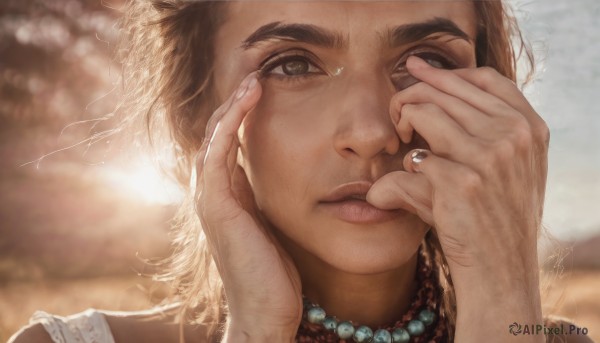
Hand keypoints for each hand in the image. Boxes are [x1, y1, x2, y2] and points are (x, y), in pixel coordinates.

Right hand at [195, 73, 301, 341]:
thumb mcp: (273, 227)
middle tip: (255, 75)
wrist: (265, 312)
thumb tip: (292, 181)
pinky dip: (229, 126)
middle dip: (235, 105)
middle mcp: (213, 195)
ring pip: (214, 139)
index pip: (229, 146)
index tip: (262, 91)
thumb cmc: (274, 274)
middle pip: (217, 137)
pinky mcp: (216, 207)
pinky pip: (217, 154)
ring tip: (251, 80)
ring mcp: (210, 201)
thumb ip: (269, 202)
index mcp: (228, 198)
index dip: (242, 117)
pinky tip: (245, 104)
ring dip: (231, 108)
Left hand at [368, 56, 548, 340]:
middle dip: (411, 97)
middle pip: (447, 91)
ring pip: (425, 112)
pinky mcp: (461, 182)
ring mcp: (490, 157)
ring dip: (402, 123)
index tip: (416, 69)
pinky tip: (392, 190)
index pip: (483, 80)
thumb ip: (481, 129)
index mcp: (530, 127)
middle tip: (397, 118)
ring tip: (398, 144)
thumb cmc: (496, 218)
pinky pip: (413, 159)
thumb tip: (431, 89)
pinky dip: (396, 175)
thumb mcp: (507, 169)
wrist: (501, 270)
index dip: (445, 72)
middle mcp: (514, 135)